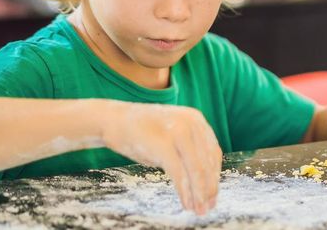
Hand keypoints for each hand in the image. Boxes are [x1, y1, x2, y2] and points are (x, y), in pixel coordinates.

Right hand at [102, 103, 220, 215]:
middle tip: (208, 207)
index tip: (213, 195)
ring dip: (199, 193)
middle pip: (207, 162)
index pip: (213, 153)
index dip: (214, 176)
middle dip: (209, 189)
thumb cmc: (142, 132)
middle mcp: (191, 123)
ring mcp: (177, 131)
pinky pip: (179, 172)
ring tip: (198, 209)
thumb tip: (204, 181)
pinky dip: (184, 190)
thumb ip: (188, 150)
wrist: (112, 119)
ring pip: (196, 169)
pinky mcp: (162, 143)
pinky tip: (186, 203)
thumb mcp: (171, 136)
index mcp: (196, 119)